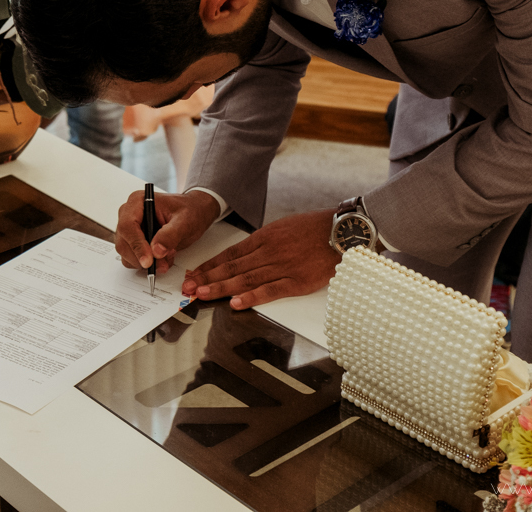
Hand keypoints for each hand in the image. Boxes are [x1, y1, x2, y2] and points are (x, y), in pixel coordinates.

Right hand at [115, 189, 220, 274]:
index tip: (148, 261)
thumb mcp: (184, 221)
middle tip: (162, 264)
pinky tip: (163, 256)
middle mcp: (129, 215)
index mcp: (138, 202)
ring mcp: (130, 230)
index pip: (127, 226)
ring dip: (146, 263)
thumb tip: (156, 251)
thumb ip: (170, 235)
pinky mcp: (134, 242)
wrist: (193, 214)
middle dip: (143, 258)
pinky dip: (148, 264)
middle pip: (124, 243)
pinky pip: (133, 259)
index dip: (136, 245)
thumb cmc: (189, 211)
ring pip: (127, 254)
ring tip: (167, 256)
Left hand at [181, 210, 345, 309]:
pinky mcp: (297, 281)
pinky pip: (270, 291)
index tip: (193, 274)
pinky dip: (252, 298)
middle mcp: (269, 251)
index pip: (230, 253)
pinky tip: (236, 304)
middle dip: (207, 277)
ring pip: (245, 279)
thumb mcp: (284, 227)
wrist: (343, 232)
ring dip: (221, 288)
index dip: (209, 265)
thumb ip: (264, 241)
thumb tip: (244, 254)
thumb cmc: (315, 229)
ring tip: (202, 294)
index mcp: (264, 237)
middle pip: (232, 267)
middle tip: (188, 287)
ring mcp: (282, 266)